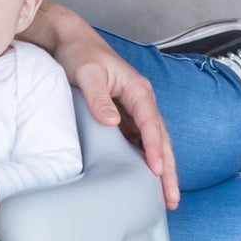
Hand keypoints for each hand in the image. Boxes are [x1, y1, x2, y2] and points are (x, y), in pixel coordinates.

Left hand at [56, 30, 178, 209]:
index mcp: (137, 90)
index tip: (158, 170)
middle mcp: (139, 101)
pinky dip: (140, 159)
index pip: (151, 124)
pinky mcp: (119, 115)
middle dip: (167, 168)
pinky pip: (134, 141)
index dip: (155, 148)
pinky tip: (140, 179)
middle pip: (159, 139)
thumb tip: (111, 122)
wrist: (69, 42)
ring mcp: (130, 110)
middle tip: (171, 197)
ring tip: (163, 197)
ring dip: (157, 168)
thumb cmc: (79, 54)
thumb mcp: (87, 73)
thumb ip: (98, 97)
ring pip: (149, 143)